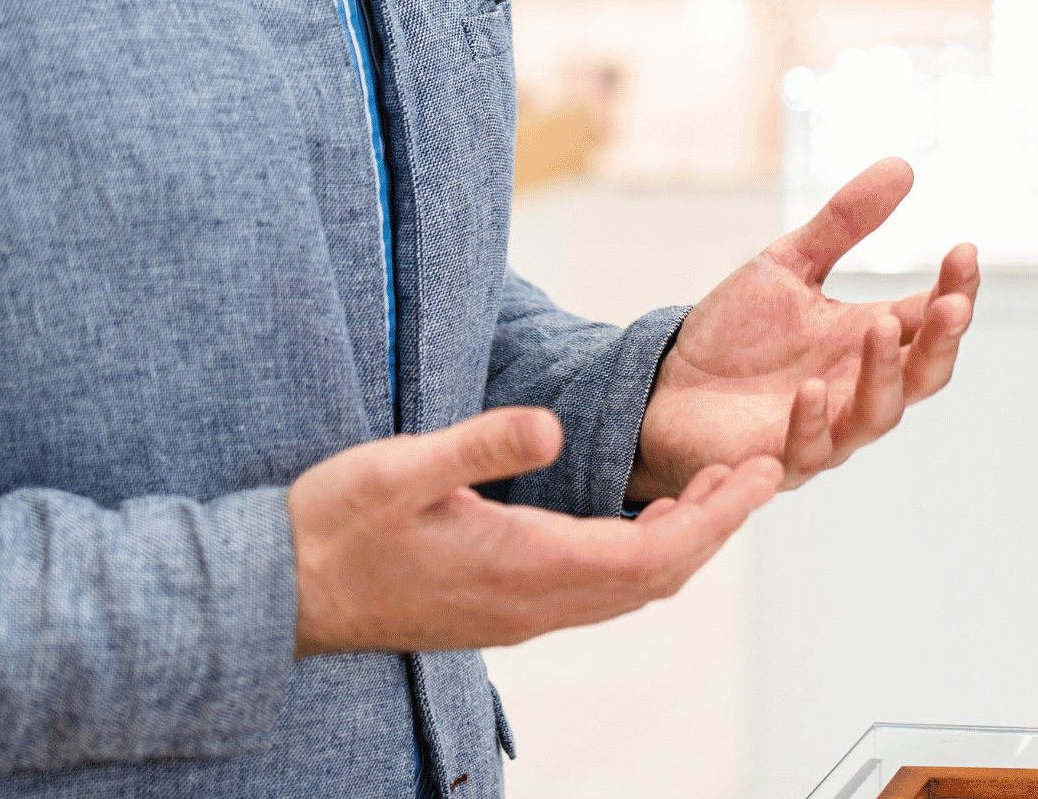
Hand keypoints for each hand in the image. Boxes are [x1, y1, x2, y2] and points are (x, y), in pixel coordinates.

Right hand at [290, 405, 779, 655]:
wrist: (276, 593)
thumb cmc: (332, 527)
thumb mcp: (400, 467)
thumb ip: (480, 444)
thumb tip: (552, 423)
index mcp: (522, 566)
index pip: (653, 555)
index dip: (716, 517)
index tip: (761, 475)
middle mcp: (532, 603)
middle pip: (655, 578)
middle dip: (714, 526)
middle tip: (759, 473)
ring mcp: (517, 613)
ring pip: (627, 589)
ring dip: (679, 543)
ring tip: (716, 489)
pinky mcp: (500, 610)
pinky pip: (593, 591)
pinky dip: (637, 556)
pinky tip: (640, 523)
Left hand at [628, 158, 978, 502]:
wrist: (664, 386)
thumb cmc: (735, 334)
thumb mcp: (789, 264)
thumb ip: (843, 223)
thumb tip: (903, 166)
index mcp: (868, 339)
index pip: (931, 318)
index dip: (956, 289)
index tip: (964, 250)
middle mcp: (859, 388)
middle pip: (925, 374)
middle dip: (943, 341)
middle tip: (951, 305)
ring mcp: (826, 428)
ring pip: (878, 415)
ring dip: (886, 376)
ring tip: (882, 329)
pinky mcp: (778, 458)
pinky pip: (808, 450)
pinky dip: (813, 423)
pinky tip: (810, 389)